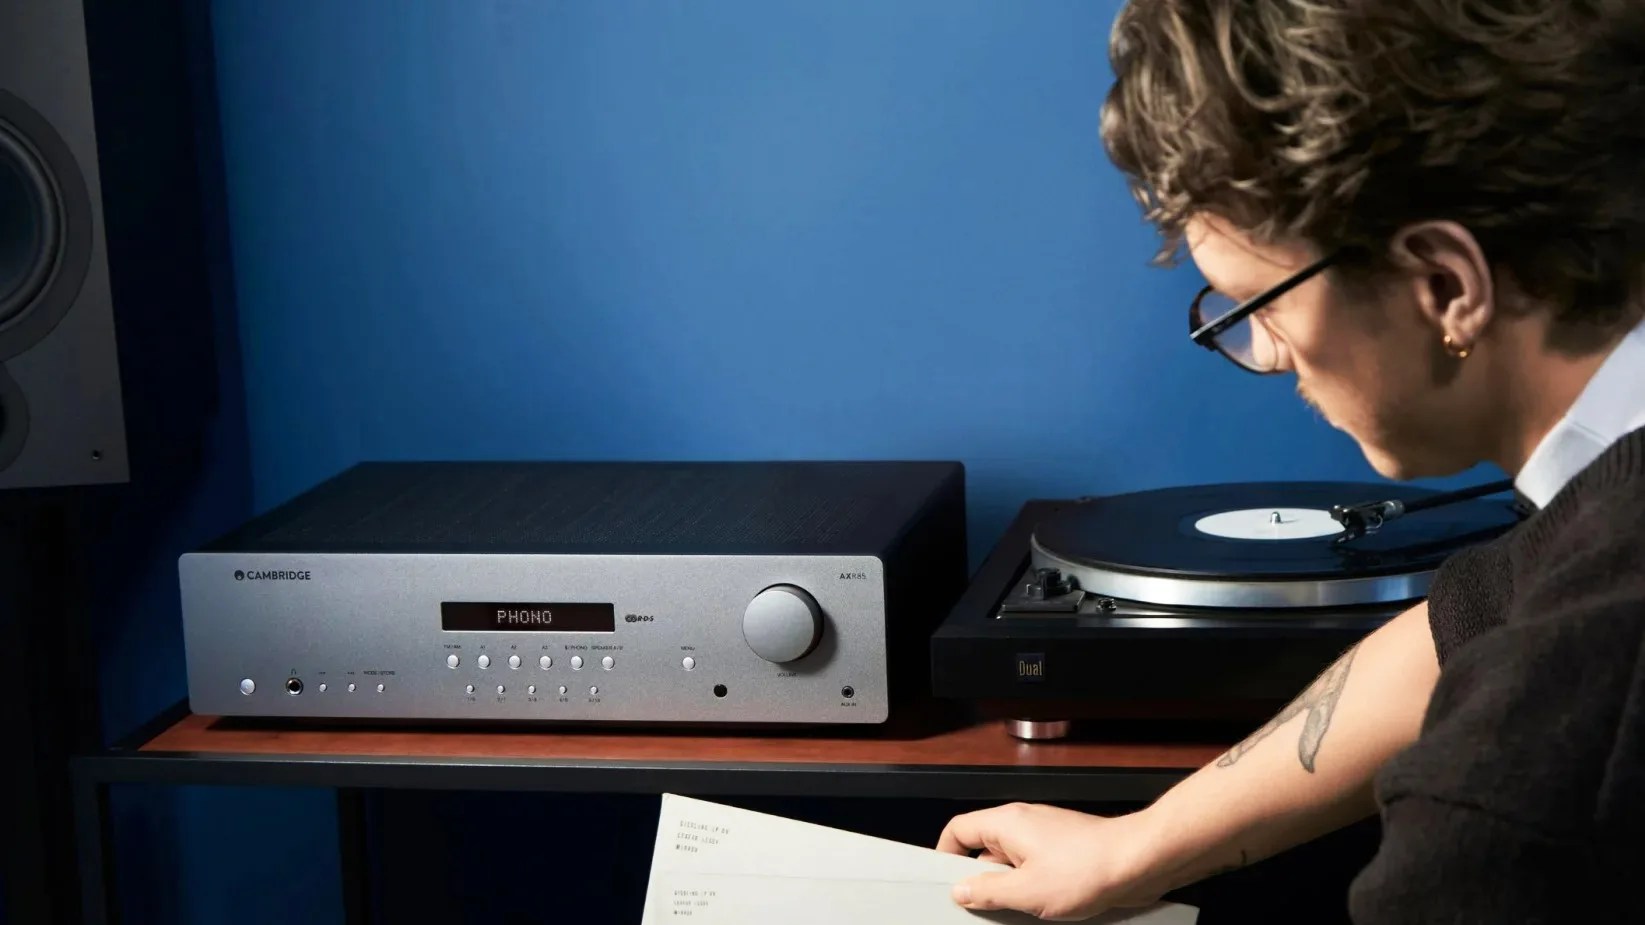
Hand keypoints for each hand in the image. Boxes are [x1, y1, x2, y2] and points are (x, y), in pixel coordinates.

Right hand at [935, 803, 1167, 920]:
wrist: (1137, 861)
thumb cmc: (1086, 869)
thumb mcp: (1025, 892)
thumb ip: (987, 891)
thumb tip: (961, 890)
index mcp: (1006, 823)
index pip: (959, 829)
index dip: (945, 854)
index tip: (944, 882)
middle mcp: (1023, 822)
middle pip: (984, 847)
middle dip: (981, 878)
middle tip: (982, 906)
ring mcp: (1046, 834)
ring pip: (1012, 860)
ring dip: (1011, 886)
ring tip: (1019, 910)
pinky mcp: (1065, 848)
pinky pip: (1035, 865)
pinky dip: (1033, 885)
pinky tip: (1043, 907)